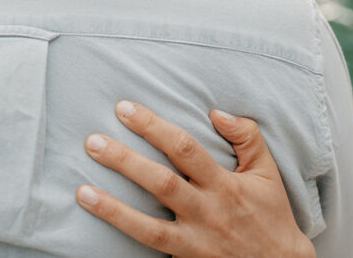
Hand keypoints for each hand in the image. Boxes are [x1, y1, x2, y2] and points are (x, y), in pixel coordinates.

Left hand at [76, 101, 314, 257]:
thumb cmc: (270, 213)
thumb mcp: (266, 171)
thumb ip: (246, 135)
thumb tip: (215, 111)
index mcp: (225, 184)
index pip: (184, 148)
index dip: (153, 127)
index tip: (125, 109)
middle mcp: (208, 211)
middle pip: (160, 182)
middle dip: (124, 160)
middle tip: (92, 141)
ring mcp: (195, 240)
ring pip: (148, 225)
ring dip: (112, 207)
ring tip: (82, 191)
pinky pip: (151, 247)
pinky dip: (124, 233)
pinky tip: (101, 220)